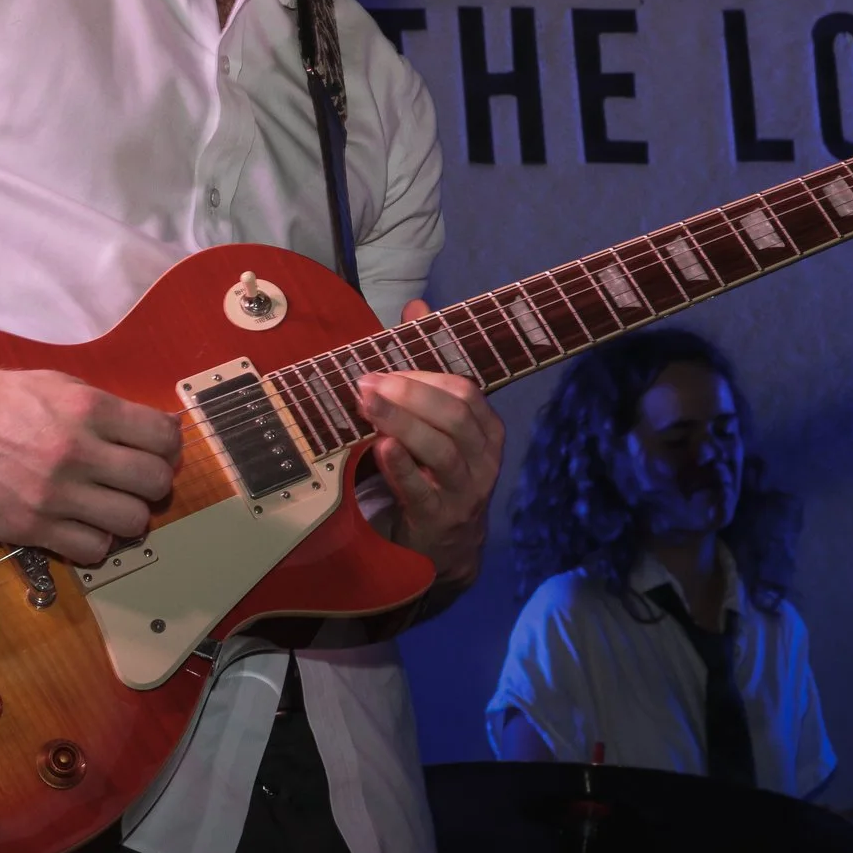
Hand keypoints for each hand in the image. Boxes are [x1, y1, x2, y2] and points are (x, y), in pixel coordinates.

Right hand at [0, 356, 179, 563]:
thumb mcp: (60, 385)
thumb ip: (109, 410)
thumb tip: (160, 430)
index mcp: (89, 409)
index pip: (164, 438)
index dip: (168, 448)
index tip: (157, 453)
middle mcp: (78, 451)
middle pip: (155, 483)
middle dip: (152, 484)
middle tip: (134, 483)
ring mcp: (56, 493)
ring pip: (132, 521)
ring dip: (127, 516)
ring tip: (109, 506)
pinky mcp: (33, 527)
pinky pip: (93, 549)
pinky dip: (97, 542)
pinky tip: (83, 526)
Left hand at [359, 297, 505, 586]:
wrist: (444, 546)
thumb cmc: (435, 472)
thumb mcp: (436, 422)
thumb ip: (427, 367)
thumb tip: (416, 306)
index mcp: (486, 430)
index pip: (464, 392)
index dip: (424, 376)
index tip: (383, 367)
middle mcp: (484, 459)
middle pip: (455, 416)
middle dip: (410, 394)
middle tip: (366, 383)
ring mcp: (466, 492)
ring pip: (442, 450)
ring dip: (401, 422)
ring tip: (366, 405)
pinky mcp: (440, 520)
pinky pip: (423, 490)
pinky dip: (402, 467)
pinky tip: (381, 448)